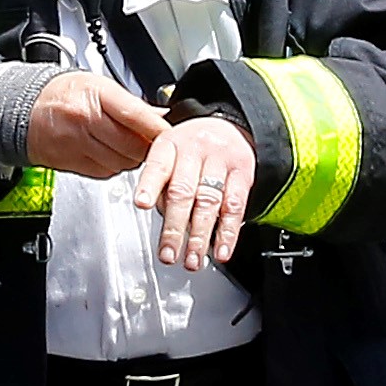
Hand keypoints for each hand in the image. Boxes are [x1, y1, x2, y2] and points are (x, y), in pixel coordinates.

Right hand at [23, 73, 167, 182]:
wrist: (22, 111)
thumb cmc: (60, 94)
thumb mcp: (97, 84)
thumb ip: (130, 103)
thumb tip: (160, 115)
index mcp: (94, 95)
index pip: (135, 116)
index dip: (158, 129)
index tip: (172, 135)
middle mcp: (85, 121)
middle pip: (132, 145)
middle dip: (149, 147)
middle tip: (154, 143)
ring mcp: (78, 145)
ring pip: (122, 162)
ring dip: (133, 158)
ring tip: (130, 145)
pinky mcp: (74, 164)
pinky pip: (107, 172)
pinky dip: (116, 165)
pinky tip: (112, 153)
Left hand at [135, 113, 259, 269]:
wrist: (230, 125)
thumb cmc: (191, 149)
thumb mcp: (169, 153)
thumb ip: (161, 184)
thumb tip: (165, 224)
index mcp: (170, 144)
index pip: (158, 165)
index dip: (149, 185)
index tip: (141, 204)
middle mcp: (195, 149)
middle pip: (183, 191)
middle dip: (174, 228)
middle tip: (168, 254)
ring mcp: (220, 160)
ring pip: (208, 202)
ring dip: (200, 237)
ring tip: (192, 260)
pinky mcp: (243, 173)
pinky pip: (235, 206)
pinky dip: (228, 233)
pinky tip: (221, 250)